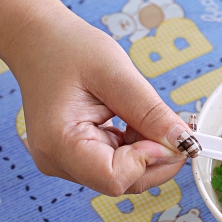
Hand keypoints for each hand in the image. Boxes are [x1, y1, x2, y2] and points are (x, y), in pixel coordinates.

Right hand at [8, 8, 190, 195]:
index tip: (163, 133)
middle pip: (126, 182)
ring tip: (139, 114)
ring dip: (148, 151)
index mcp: (59, 143)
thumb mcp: (116, 74)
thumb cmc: (66, 48)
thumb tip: (184, 142)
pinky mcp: (78, 159)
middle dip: (156, 157)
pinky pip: (119, 165)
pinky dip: (137, 147)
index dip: (149, 160)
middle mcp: (59, 162)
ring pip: (127, 176)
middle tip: (166, 122)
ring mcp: (67, 163)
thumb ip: (151, 113)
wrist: (37, 40)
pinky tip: (130, 121)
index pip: (116, 179)